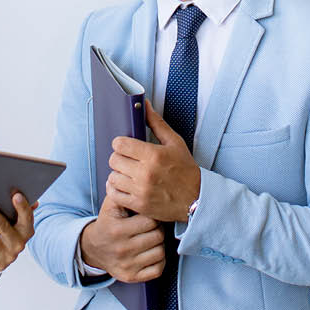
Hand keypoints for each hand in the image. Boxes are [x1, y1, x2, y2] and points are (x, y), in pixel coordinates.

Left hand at [0, 192, 34, 286]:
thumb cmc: (6, 234)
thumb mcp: (15, 224)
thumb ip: (23, 212)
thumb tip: (35, 201)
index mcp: (26, 231)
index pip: (27, 217)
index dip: (22, 206)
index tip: (16, 195)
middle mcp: (18, 244)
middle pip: (4, 227)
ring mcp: (7, 255)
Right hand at [79, 191, 165, 282]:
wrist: (94, 249)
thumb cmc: (108, 224)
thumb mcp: (111, 205)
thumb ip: (123, 191)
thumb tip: (132, 180)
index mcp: (117, 230)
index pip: (151, 221)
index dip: (152, 216)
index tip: (147, 216)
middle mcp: (122, 249)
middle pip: (158, 236)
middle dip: (157, 230)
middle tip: (150, 228)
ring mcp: (127, 265)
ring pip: (160, 252)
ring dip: (158, 245)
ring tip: (149, 239)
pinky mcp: (131, 277)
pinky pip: (158, 269)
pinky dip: (158, 261)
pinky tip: (149, 253)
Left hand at [106, 99, 201, 222]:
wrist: (198, 198)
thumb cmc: (186, 170)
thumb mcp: (175, 142)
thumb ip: (157, 123)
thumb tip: (144, 105)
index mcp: (153, 155)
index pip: (119, 144)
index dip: (120, 143)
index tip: (125, 146)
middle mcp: (145, 173)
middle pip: (114, 160)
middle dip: (119, 158)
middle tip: (127, 160)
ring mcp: (141, 190)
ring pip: (112, 177)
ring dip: (117, 174)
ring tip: (126, 173)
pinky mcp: (139, 204)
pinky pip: (114, 194)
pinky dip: (115, 189)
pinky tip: (123, 185)